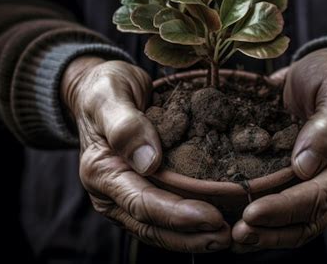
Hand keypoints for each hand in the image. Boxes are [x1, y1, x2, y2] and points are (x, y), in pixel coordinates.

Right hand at [61, 57, 229, 251]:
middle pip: (152, 225)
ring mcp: (125, 195)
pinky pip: (163, 216)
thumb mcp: (110, 96)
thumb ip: (125, 125)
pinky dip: (187, 226)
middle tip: (227, 236)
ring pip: (158, 229)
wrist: (100, 91)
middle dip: (190, 235)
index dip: (177, 214)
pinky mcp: (140, 191)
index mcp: (102, 171)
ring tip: (225, 236)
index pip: (141, 203)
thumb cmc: (105, 90)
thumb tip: (148, 161)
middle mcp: (111, 192)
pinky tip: (212, 224)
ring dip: (192, 237)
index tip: (212, 216)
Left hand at [232, 43, 326, 251]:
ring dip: (267, 236)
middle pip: (308, 219)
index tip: (252, 212)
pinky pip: (287, 214)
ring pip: (298, 225)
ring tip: (235, 240)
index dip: (285, 207)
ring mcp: (320, 187)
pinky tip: (239, 227)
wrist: (320, 75)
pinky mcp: (301, 185)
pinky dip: (266, 225)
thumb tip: (306, 167)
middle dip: (272, 230)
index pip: (319, 194)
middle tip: (237, 234)